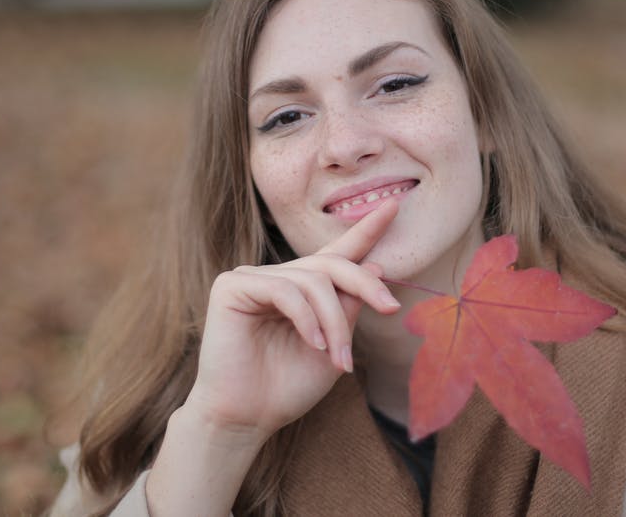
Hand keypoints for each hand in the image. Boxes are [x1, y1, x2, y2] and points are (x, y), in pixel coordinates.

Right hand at [183, 199, 400, 442]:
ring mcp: (253, 278)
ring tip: (338, 359)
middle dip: (365, 284)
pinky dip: (305, 318)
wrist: (246, 418)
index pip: (337, 255)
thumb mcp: (334, 347)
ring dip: (334, 322)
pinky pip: (284, 289)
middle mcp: (279, 279)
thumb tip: (374, 264)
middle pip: (331, 264)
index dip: (365, 231)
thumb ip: (349, 308)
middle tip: (391, 307)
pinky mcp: (232, 287)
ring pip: (313, 281)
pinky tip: (313, 343)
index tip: (394, 207)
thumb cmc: (286, 388)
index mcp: (303, 292)